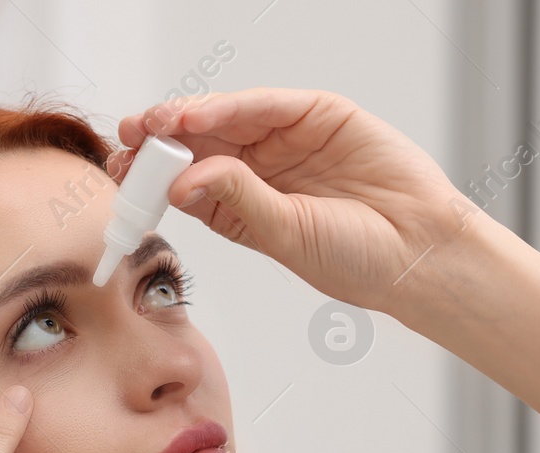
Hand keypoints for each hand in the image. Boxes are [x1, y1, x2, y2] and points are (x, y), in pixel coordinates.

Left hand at [114, 88, 477, 322]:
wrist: (420, 253)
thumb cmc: (358, 260)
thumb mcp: (284, 237)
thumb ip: (237, 203)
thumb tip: (184, 180)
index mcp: (244, 206)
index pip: (187, 181)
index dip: (152, 175)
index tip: (119, 174)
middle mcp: (262, 169)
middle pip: (199, 144)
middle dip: (159, 140)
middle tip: (126, 140)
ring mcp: (289, 139)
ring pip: (227, 119)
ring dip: (186, 119)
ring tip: (153, 125)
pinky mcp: (320, 114)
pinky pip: (267, 105)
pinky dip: (231, 107)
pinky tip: (198, 118)